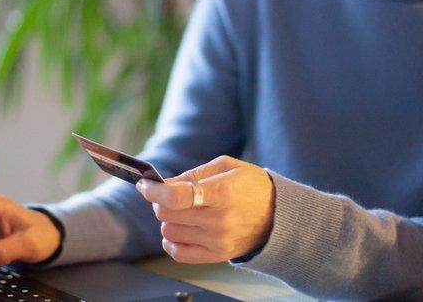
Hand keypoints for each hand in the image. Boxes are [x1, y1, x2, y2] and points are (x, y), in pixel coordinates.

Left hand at [136, 156, 274, 263]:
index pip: (176, 196)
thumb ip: (192, 174)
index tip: (144, 185)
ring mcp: (217, 240)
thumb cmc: (251, 186)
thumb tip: (162, 184)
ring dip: (167, 220)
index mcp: (221, 192)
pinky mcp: (216, 255)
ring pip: (169, 232)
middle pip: (167, 215)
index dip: (153, 190)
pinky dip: (171, 242)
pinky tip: (178, 230)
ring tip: (181, 212)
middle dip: (160, 202)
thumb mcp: (225, 167)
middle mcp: (219, 219)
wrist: (278, 215)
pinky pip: (179, 254)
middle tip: (167, 195)